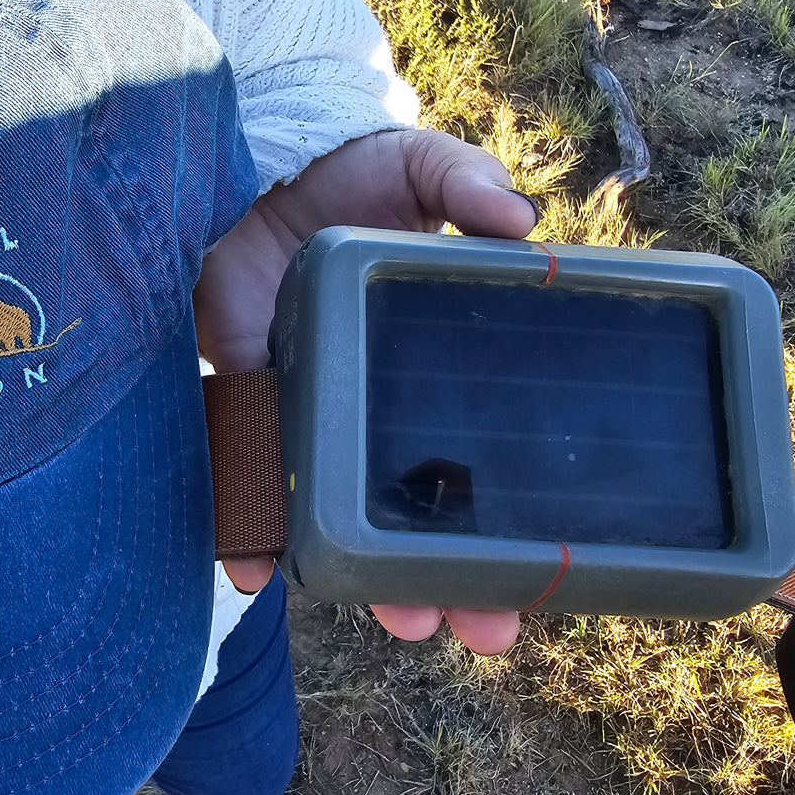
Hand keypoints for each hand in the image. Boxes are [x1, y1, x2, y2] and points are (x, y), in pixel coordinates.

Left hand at [194, 127, 536, 654]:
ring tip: (405, 618)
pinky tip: (261, 572)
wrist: (255, 170)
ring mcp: (313, 410)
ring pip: (343, 514)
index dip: (510, 519)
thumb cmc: (348, 177)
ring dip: (368, 576)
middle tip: (486, 627)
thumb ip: (466, 182)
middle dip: (451, 575)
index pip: (479, 457)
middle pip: (419, 510)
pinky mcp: (250, 400)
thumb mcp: (417, 167)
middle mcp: (375, 403)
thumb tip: (522, 225)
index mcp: (429, 366)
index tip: (545, 575)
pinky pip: (250, 474)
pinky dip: (250, 528)